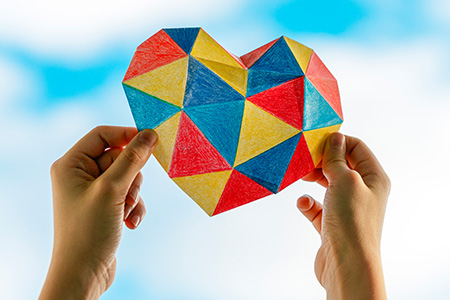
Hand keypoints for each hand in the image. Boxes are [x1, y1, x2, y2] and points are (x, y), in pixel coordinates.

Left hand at [39, 126, 157, 299]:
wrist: (84, 274)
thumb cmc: (89, 231)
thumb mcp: (112, 190)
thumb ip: (132, 159)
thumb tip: (149, 134)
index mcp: (71, 164)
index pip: (102, 134)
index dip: (126, 134)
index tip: (151, 139)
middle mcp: (80, 175)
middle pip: (119, 157)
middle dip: (130, 177)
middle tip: (126, 195)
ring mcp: (93, 192)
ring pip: (127, 177)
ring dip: (133, 194)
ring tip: (124, 212)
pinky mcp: (105, 207)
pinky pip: (128, 194)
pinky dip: (133, 207)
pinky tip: (129, 223)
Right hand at [298, 133, 389, 299]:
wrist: (347, 264)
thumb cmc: (351, 221)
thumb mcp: (345, 180)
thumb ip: (337, 158)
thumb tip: (336, 137)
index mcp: (374, 178)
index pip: (357, 148)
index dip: (337, 141)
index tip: (316, 141)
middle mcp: (363, 191)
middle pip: (341, 165)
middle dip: (322, 160)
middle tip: (305, 159)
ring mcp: (347, 207)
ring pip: (328, 184)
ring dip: (314, 180)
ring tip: (302, 177)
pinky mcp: (332, 223)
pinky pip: (318, 206)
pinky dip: (309, 203)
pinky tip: (304, 204)